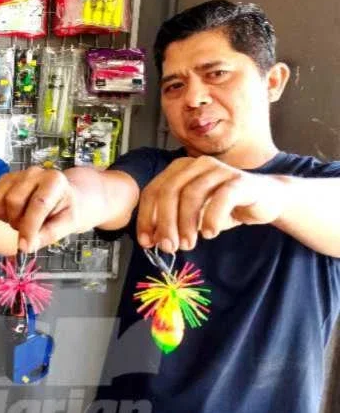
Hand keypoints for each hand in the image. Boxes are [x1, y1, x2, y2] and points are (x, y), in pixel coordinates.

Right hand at [0, 167, 78, 252]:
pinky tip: (12, 215)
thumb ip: (51, 233)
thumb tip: (29, 246)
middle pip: (13, 201)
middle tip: (27, 232)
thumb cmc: (66, 210)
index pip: (38, 204)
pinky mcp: (4, 180)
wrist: (62, 197)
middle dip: (17, 223)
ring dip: (7, 218)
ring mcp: (17, 174)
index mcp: (54, 180)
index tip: (25, 247)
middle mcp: (34, 173)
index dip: (29, 228)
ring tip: (21, 222)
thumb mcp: (68, 223)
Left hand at [137, 156, 285, 251]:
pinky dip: (212, 217)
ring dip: (186, 224)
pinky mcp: (240, 180)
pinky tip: (210, 233)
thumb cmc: (225, 207)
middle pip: (169, 192)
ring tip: (188, 245)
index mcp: (179, 169)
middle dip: (164, 222)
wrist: (267, 199)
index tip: (146, 242)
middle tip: (168, 247)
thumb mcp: (194, 216)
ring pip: (192, 194)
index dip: (146, 218)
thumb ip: (173, 223)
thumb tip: (152, 241)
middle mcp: (196, 164)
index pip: (153, 191)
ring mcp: (218, 169)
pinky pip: (221, 198)